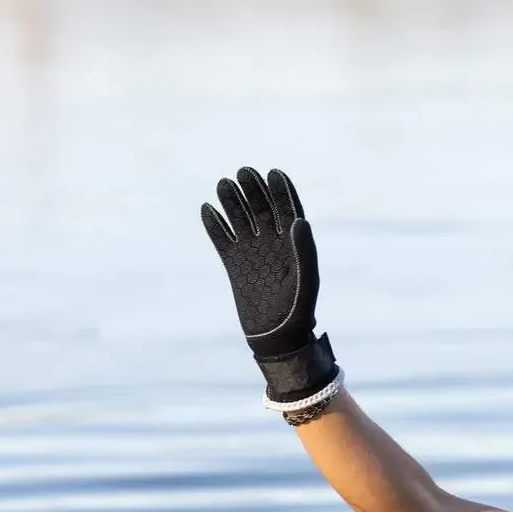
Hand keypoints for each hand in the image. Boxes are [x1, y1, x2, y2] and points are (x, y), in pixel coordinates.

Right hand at [202, 166, 340, 411]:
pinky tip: (206, 210)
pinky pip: (222, 240)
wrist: (276, 339)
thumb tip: (299, 220)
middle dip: (254, 189)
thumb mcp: (306, 282)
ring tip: (222, 184)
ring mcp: (251, 253)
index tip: (273, 173)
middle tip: (243, 172)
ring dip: (232, 202)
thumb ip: (305, 251)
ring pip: (240, 220)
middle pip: (262, 209)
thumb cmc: (298, 313)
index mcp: (293, 245)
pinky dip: (214, 226)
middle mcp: (272, 244)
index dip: (281, 190)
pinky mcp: (234, 265)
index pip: (287, 209)